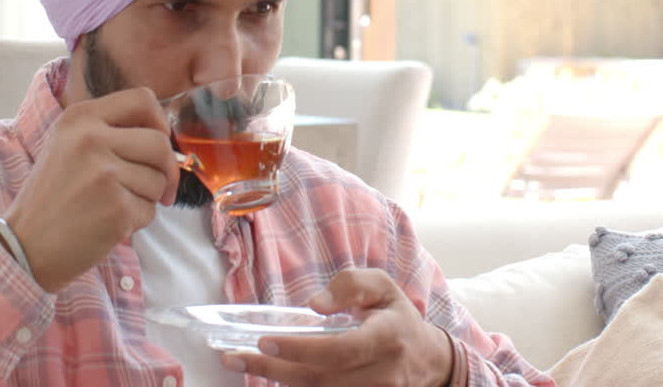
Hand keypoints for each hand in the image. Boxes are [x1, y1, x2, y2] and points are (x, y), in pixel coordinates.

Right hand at [3, 87, 179, 292]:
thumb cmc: (52, 196)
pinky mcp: (116, 209)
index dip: (160, 121)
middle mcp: (91, 140)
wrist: (25, 245)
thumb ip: (110, 129)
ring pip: (159, 179)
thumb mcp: (68, 144)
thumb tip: (163, 131)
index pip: (143, 99)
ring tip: (112, 204)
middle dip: (165, 168)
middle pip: (159, 143)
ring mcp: (104, 175)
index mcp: (79, 118)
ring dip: (147, 197)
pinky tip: (108, 223)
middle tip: (155, 186)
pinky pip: (150, 210)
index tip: (158, 141)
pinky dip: (137, 221)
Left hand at [223, 268, 454, 386]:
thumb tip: (313, 305)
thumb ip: (351, 285)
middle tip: (234, 357)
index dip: (301, 349)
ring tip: (242, 365)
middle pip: (320, 379)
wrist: (427, 361)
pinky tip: (272, 378)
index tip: (266, 341)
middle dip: (273, 370)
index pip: (341, 350)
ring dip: (278, 382)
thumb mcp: (383, 287)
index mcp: (387, 337)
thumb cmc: (397, 317)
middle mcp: (382, 374)